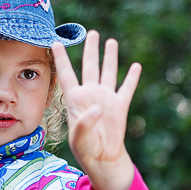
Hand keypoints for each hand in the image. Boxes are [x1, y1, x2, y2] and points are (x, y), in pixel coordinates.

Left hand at [52, 30, 140, 189]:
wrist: (102, 157)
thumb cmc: (85, 148)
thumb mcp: (79, 138)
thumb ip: (84, 123)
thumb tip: (97, 108)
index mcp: (75, 99)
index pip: (67, 74)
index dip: (61, 58)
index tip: (55, 42)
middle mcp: (90, 94)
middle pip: (90, 66)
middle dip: (90, 49)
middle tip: (91, 32)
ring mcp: (106, 98)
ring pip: (108, 72)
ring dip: (110, 57)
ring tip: (110, 41)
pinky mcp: (120, 105)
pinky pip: (127, 88)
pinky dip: (132, 77)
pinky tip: (135, 66)